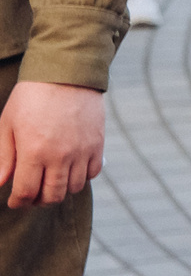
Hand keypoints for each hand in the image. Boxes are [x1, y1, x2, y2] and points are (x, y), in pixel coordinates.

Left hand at [0, 80, 104, 206]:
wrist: (67, 73)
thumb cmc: (31, 97)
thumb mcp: (8, 124)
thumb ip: (3, 157)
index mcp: (33, 152)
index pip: (26, 192)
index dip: (18, 202)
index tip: (15, 201)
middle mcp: (60, 156)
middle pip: (52, 196)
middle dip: (38, 201)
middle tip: (32, 195)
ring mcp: (81, 151)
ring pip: (73, 188)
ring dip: (60, 191)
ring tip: (50, 183)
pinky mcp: (97, 144)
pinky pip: (92, 174)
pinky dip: (81, 178)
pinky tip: (70, 170)